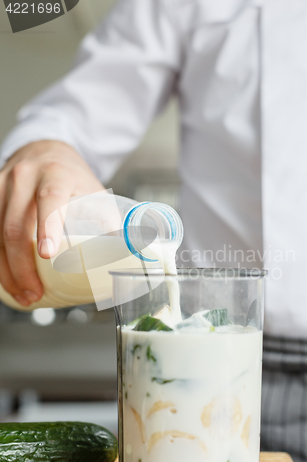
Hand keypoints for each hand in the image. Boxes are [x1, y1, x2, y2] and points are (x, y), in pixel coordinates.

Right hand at [0, 140, 104, 306]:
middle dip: (22, 267)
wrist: (44, 151)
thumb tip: (123, 251)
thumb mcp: (94, 191)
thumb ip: (106, 219)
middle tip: (34, 293)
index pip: (50, 200)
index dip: (47, 227)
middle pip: (15, 225)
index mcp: (56, 175)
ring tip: (21, 293)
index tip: (46, 254)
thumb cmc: (71, 178)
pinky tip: (4, 276)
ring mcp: (1, 186)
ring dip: (4, 269)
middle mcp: (24, 178)